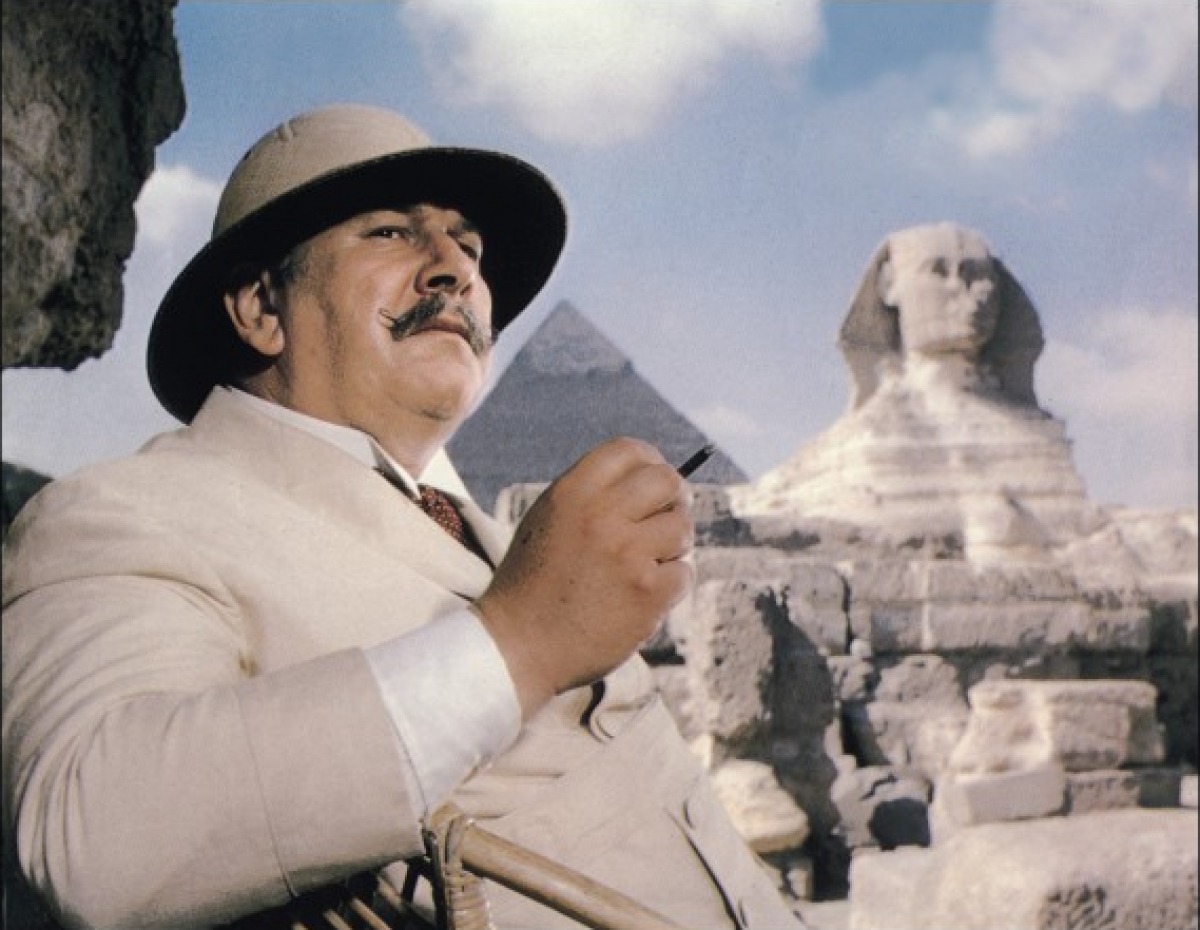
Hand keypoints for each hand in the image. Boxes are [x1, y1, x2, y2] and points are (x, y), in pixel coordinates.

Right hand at [474, 437, 694, 717]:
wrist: (516, 646)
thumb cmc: (533, 584)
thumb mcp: (547, 521)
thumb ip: (591, 495)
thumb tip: (648, 476)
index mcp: (571, 492)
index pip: (629, 450)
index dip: (650, 462)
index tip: (654, 484)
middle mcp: (601, 516)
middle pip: (667, 481)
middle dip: (675, 498)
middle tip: (668, 518)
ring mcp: (627, 554)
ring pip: (682, 528)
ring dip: (672, 547)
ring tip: (644, 567)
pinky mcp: (647, 592)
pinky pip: (684, 573)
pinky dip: (670, 586)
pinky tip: (642, 598)